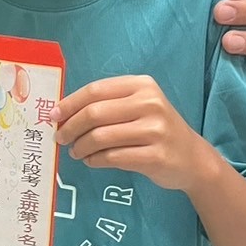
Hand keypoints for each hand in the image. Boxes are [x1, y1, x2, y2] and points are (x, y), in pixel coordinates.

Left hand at [53, 75, 213, 193]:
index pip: (95, 90)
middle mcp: (150, 104)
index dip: (69, 104)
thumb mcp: (139, 107)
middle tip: (60, 138)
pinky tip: (91, 160)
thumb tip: (62, 114)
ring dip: (81, 146)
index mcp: (142, 85)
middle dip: (70, 127)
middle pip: (94, 113)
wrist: (192, 158)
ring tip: (76, 152)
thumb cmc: (156, 129)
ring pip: (101, 137)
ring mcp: (155, 130)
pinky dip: (95, 160)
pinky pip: (112, 157)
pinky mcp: (155, 156)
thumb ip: (107, 105)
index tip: (53, 116)